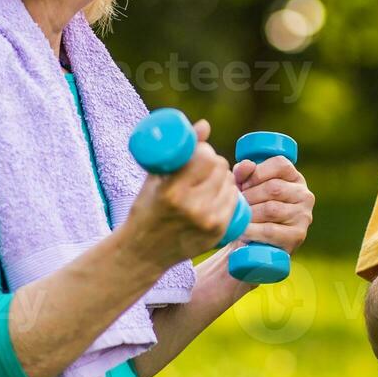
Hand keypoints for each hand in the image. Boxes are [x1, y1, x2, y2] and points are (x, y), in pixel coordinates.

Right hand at [124, 118, 238, 268]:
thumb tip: (205, 124)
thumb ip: (181, 151)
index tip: (199, 154)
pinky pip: (234, 203)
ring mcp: (207, 222)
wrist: (144, 251)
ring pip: (230, 185)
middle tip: (204, 166)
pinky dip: (228, 194)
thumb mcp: (155, 178)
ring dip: (223, 178)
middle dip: (215, 163)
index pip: (207, 159)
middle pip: (221, 170)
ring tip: (209, 181)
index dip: (206, 152)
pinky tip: (219, 194)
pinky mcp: (217, 233)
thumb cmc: (146, 209)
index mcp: (172, 192)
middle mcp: (192, 208)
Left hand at [232, 155, 314, 254]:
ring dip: (250, 213)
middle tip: (238, 204)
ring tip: (240, 217)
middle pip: (274, 188)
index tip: (243, 183)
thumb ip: (244, 172)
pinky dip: (252, 230)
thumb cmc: (252, 208)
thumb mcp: (247, 187)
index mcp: (294, 177)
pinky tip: (243, 230)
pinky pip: (270, 230)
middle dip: (249, 195)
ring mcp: (303, 216)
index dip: (257, 172)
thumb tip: (246, 165)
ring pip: (271, 209)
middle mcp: (304, 195)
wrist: (255, 244)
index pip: (280, 164)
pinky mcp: (297, 235)